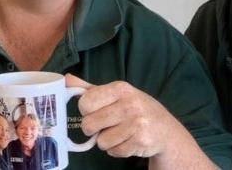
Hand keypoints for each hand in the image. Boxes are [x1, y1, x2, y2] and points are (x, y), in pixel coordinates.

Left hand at [65, 74, 184, 157]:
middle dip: (94, 128)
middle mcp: (130, 104)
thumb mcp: (116, 94)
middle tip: (106, 124)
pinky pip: (113, 152)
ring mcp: (137, 123)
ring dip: (107, 141)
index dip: (86, 110)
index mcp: (121, 88)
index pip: (85, 102)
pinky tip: (128, 140)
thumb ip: (90, 89)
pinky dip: (117, 150)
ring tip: (120, 132)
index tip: (95, 110)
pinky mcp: (140, 141)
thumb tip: (66, 80)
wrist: (165, 130)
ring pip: (100, 142)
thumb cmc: (137, 109)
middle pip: (89, 124)